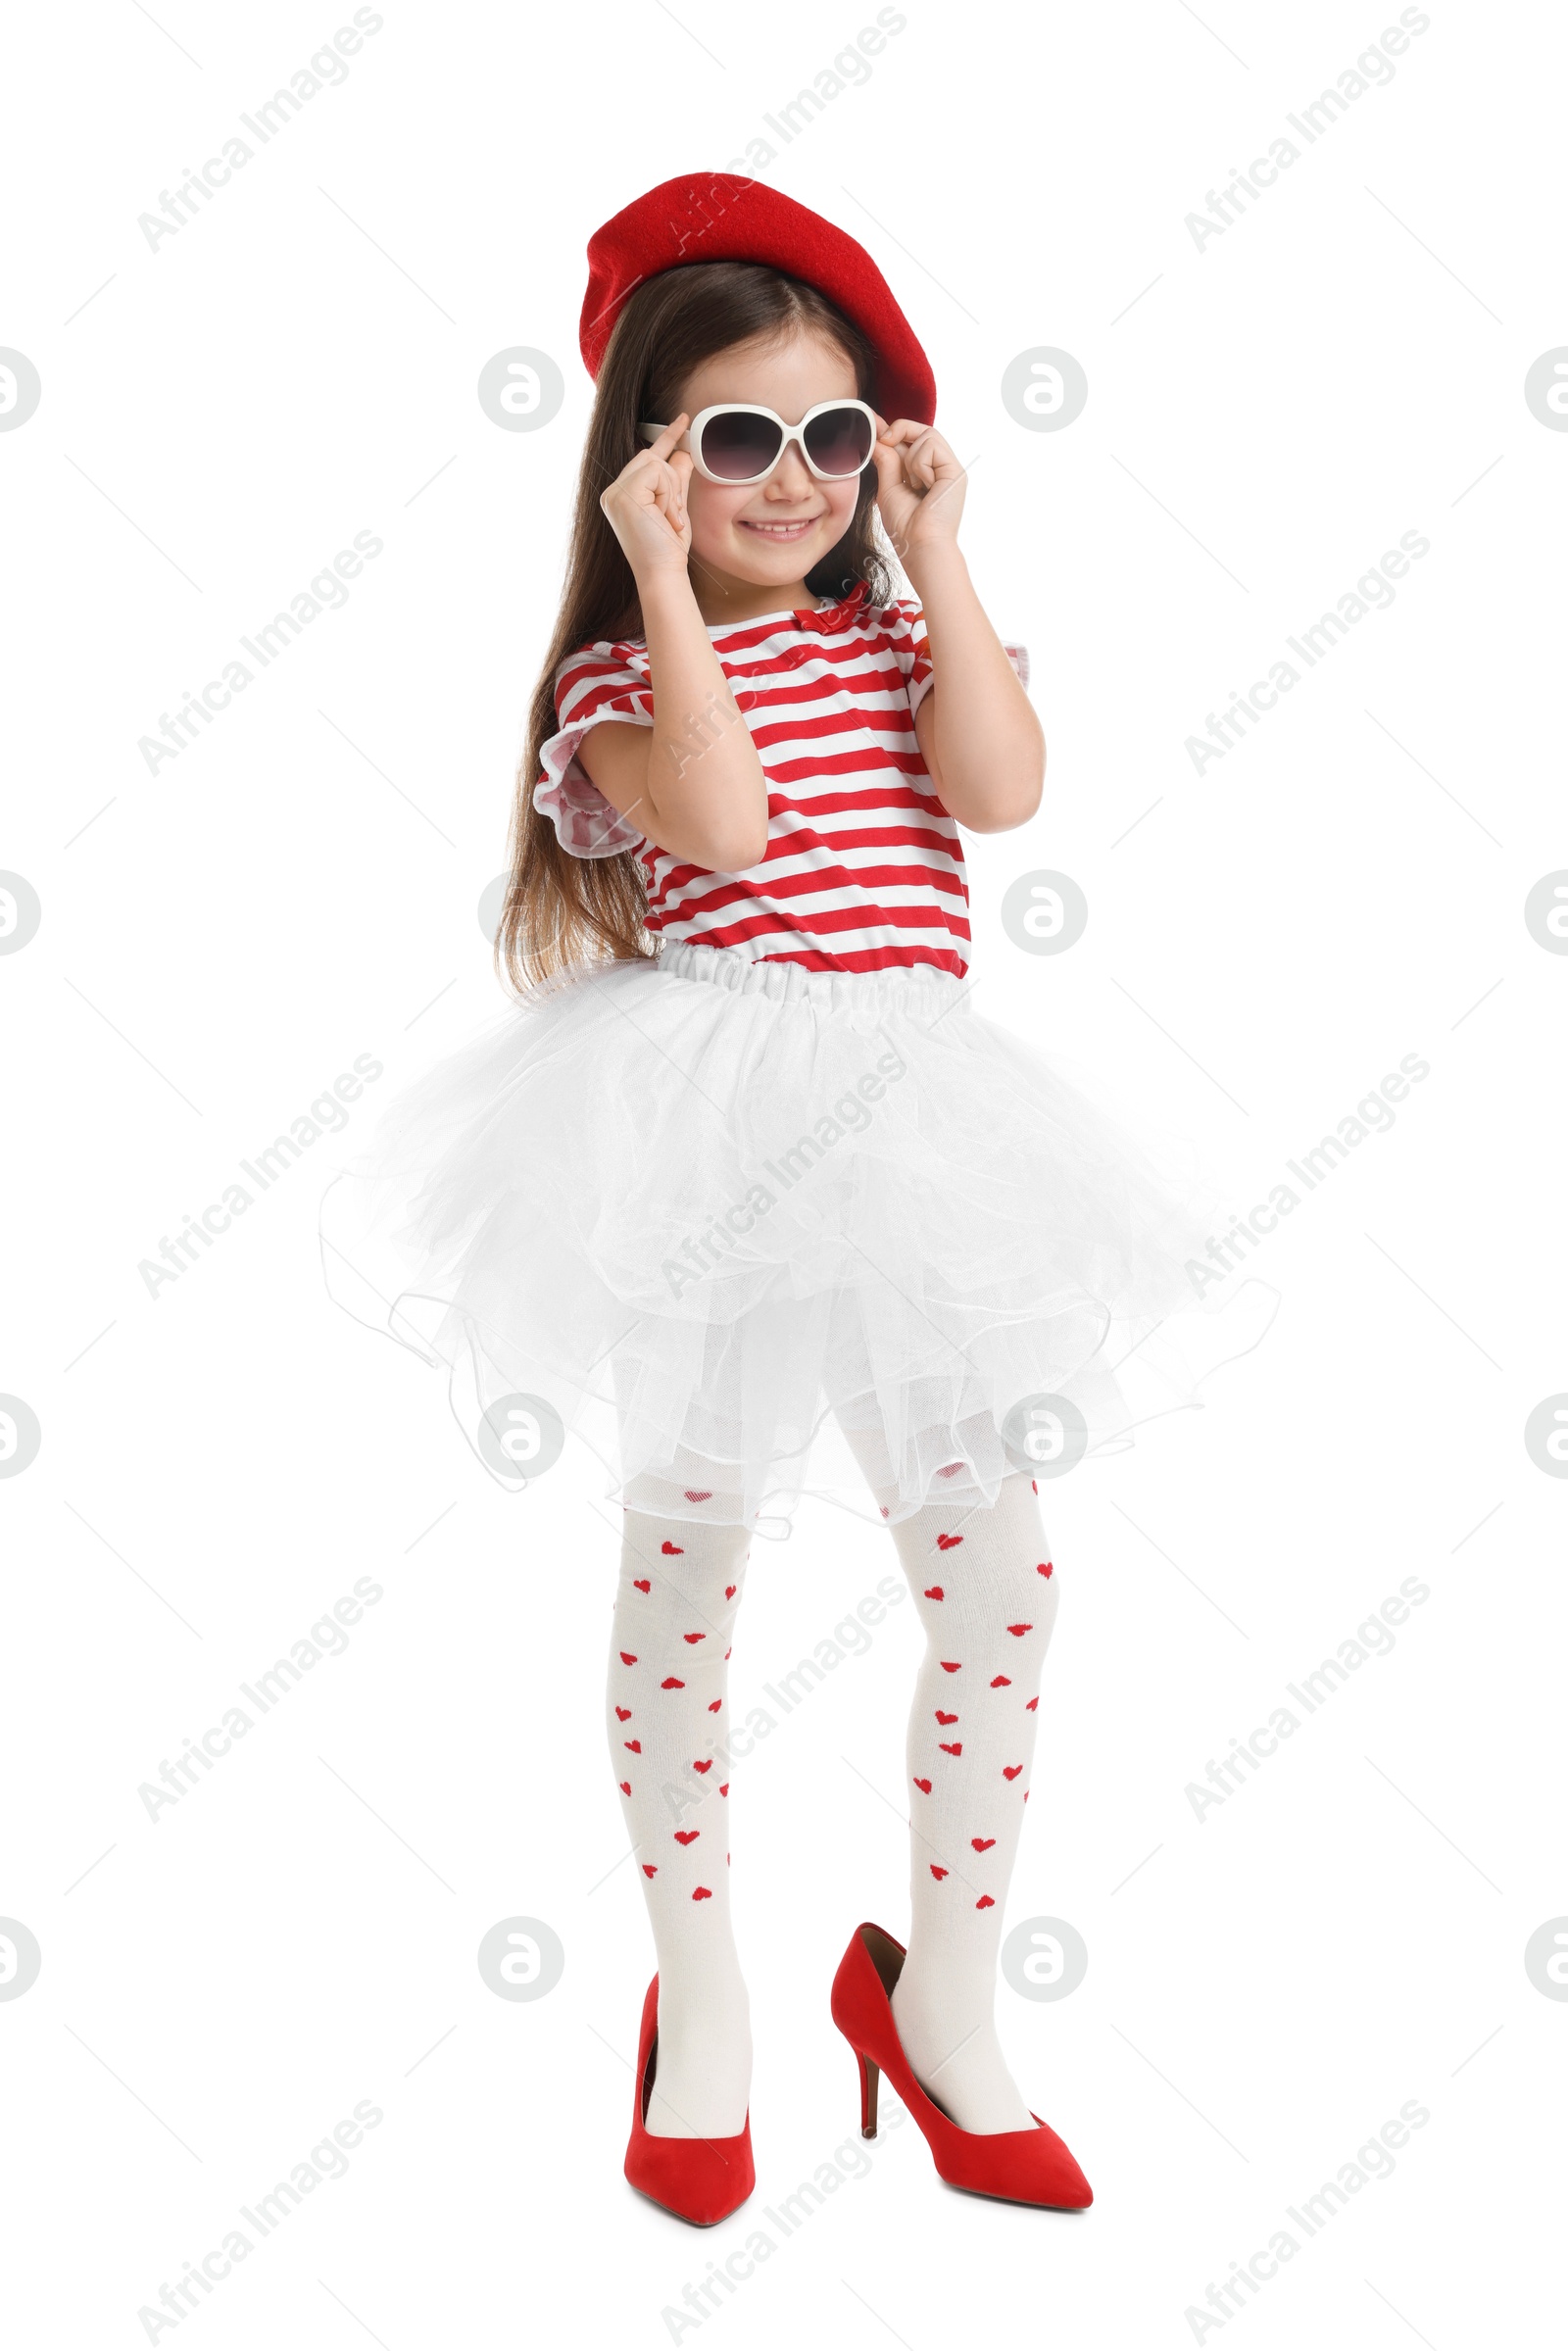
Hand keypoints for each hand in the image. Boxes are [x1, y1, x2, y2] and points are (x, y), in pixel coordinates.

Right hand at [599, 415, 694, 579]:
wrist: (662, 573)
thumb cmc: (668, 548)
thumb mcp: (675, 509)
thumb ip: (677, 481)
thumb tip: (683, 453)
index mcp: (621, 496)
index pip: (646, 459)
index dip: (667, 438)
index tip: (683, 421)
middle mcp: (613, 492)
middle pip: (651, 458)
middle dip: (672, 482)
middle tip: (674, 515)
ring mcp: (615, 493)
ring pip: (656, 464)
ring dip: (672, 493)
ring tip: (668, 521)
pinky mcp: (623, 495)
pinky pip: (656, 473)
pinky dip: (668, 496)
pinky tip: (665, 518)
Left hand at [872, 417, 965, 562]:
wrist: (920, 545)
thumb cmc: (905, 526)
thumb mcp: (888, 488)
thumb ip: (886, 461)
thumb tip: (878, 438)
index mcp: (926, 473)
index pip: (911, 441)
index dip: (894, 431)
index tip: (875, 427)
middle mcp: (940, 468)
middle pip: (922, 430)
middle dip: (899, 430)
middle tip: (884, 440)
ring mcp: (949, 468)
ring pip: (927, 434)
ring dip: (910, 456)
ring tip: (912, 484)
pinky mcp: (955, 470)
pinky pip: (932, 445)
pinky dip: (919, 463)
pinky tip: (923, 485)